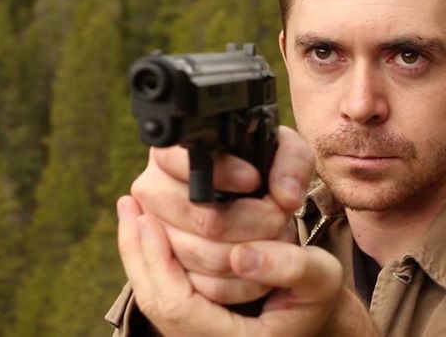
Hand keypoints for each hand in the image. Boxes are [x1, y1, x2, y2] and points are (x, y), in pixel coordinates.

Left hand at [118, 196, 377, 336]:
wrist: (309, 312)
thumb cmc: (314, 295)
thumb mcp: (321, 276)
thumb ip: (290, 266)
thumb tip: (240, 256)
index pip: (176, 305)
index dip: (158, 260)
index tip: (147, 218)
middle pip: (154, 301)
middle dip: (138, 250)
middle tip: (128, 205)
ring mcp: (195, 334)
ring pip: (152, 295)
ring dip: (138, 252)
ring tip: (131, 212)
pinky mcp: (189, 320)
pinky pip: (159, 290)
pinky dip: (149, 257)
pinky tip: (146, 227)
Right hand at [127, 126, 314, 303]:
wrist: (255, 212)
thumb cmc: (265, 178)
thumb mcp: (287, 157)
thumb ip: (293, 165)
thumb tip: (284, 197)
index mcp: (171, 156)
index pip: (183, 162)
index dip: (223, 173)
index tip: (254, 180)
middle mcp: (153, 194)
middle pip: (205, 219)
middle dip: (254, 224)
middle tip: (277, 219)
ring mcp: (155, 237)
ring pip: (206, 258)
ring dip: (253, 253)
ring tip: (274, 240)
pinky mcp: (167, 275)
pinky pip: (205, 288)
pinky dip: (241, 284)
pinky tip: (261, 268)